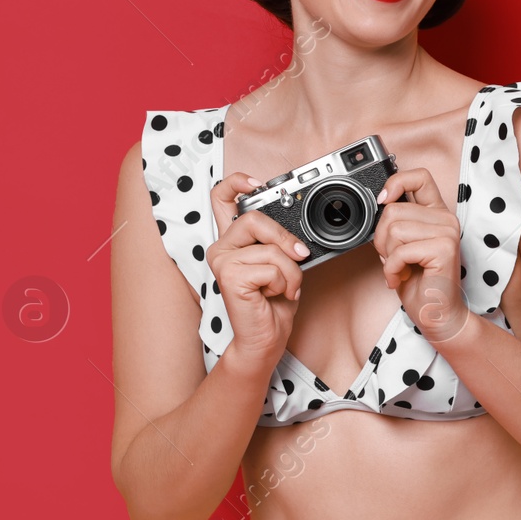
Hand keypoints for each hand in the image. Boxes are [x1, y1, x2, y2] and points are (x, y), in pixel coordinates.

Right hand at [205, 171, 310, 370]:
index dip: (237, 183)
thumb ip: (280, 241)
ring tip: (284, 287)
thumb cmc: (274, 301)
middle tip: (299, 257)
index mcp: (233, 240)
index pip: (222, 198)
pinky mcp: (229, 276)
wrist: (265, 337)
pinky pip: (271, 267)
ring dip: (291, 271)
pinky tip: (274, 295)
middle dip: (285, 239)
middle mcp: (222, 247)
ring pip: (271, 248)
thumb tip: (294, 230)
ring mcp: (222, 261)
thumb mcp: (283, 263)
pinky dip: (285, 283)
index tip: (257, 183)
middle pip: (255, 218)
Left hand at [372, 168, 468, 342]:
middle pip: (393, 210)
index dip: (396, 183)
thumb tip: (378, 207)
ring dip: (387, 255)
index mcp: (436, 213)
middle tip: (392, 257)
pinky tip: (400, 278)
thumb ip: (396, 224)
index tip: (382, 200)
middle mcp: (446, 219)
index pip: (419, 177)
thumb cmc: (419, 282)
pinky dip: (392, 269)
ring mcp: (447, 232)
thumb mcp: (402, 246)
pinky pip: (400, 251)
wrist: (437, 313)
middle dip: (381, 238)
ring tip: (399, 268)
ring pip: (394, 229)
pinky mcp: (444, 249)